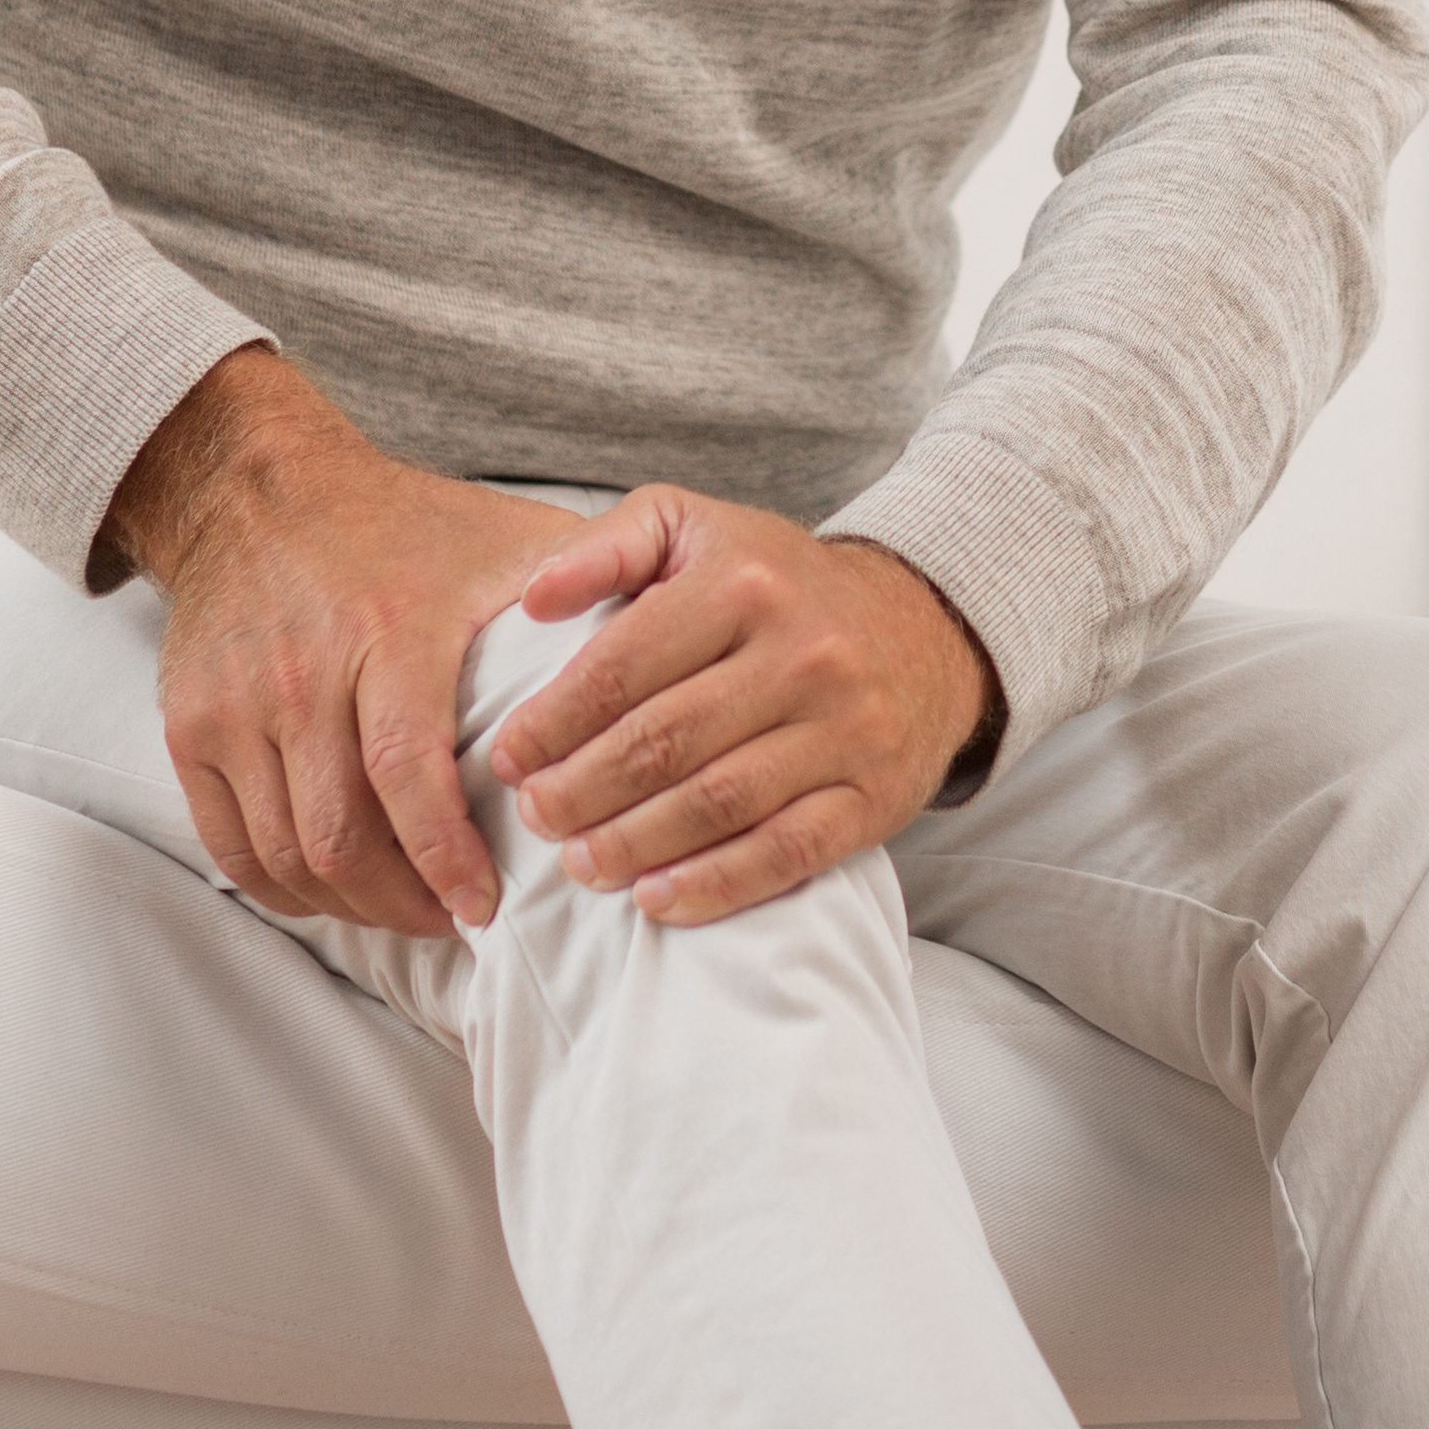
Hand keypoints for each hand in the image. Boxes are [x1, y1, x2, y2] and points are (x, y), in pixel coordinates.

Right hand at [111, 346, 593, 938]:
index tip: (485, 907)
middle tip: (454, 921)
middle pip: (339, 836)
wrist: (258, 487)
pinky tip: (336, 892)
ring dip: (349, 906)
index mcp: (389, 630)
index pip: (406, 773)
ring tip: (406, 912)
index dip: (445, 859)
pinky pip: (230, 845)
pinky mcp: (188, 727)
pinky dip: (284, 888)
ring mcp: (235, 705)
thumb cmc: (407, 525)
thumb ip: (591, 595)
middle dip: (403, 903)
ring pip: (284, 855)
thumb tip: (684, 656)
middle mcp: (302, 672)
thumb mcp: (507, 541)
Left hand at [482, 490, 997, 927]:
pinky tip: (655, 900)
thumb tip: (533, 598)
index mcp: (743, 581)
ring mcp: (843, 729)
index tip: (507, 758)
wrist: (921, 628)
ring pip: (717, 802)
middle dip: (581, 790)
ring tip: (577, 864)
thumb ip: (609, 546)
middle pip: (663, 741)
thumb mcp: (695, 528)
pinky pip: (787, 852)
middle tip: (533, 818)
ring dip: (633, 843)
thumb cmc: (775, 583)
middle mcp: (801, 652)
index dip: (552, 721)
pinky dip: (716, 885)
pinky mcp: (872, 796)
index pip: (623, 665)